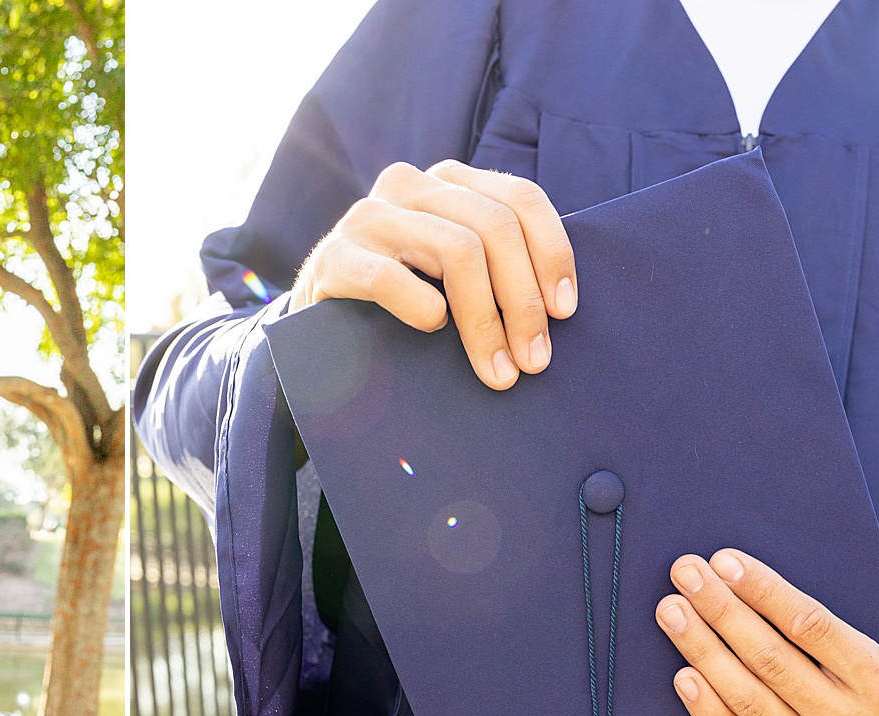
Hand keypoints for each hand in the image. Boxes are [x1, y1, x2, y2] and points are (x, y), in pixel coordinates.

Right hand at [288, 159, 577, 390]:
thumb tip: (559, 304)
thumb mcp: (450, 272)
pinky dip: (422, 309)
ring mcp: (368, 217)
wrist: (314, 329)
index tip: (564, 311)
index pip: (520, 198)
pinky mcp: (333, 257)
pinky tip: (433, 331)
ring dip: (486, 320)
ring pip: (458, 251)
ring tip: (497, 369)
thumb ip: (494, 262)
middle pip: (494, 229)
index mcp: (447, 182)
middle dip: (522, 301)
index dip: (552, 253)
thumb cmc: (399, 307)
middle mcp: (409, 185)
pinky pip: (392, 278)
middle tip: (534, 360)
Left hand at [656, 549, 878, 715]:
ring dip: (701, 650)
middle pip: (769, 659)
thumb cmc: (869, 667)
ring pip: (746, 697)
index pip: (810, 625)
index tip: (724, 561)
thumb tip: (742, 574)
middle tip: (686, 574)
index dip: (763, 591)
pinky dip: (704, 706)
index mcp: (874, 676)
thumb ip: (819, 616)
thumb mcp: (872, 636)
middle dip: (720, 611)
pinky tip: (681, 673)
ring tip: (672, 612)